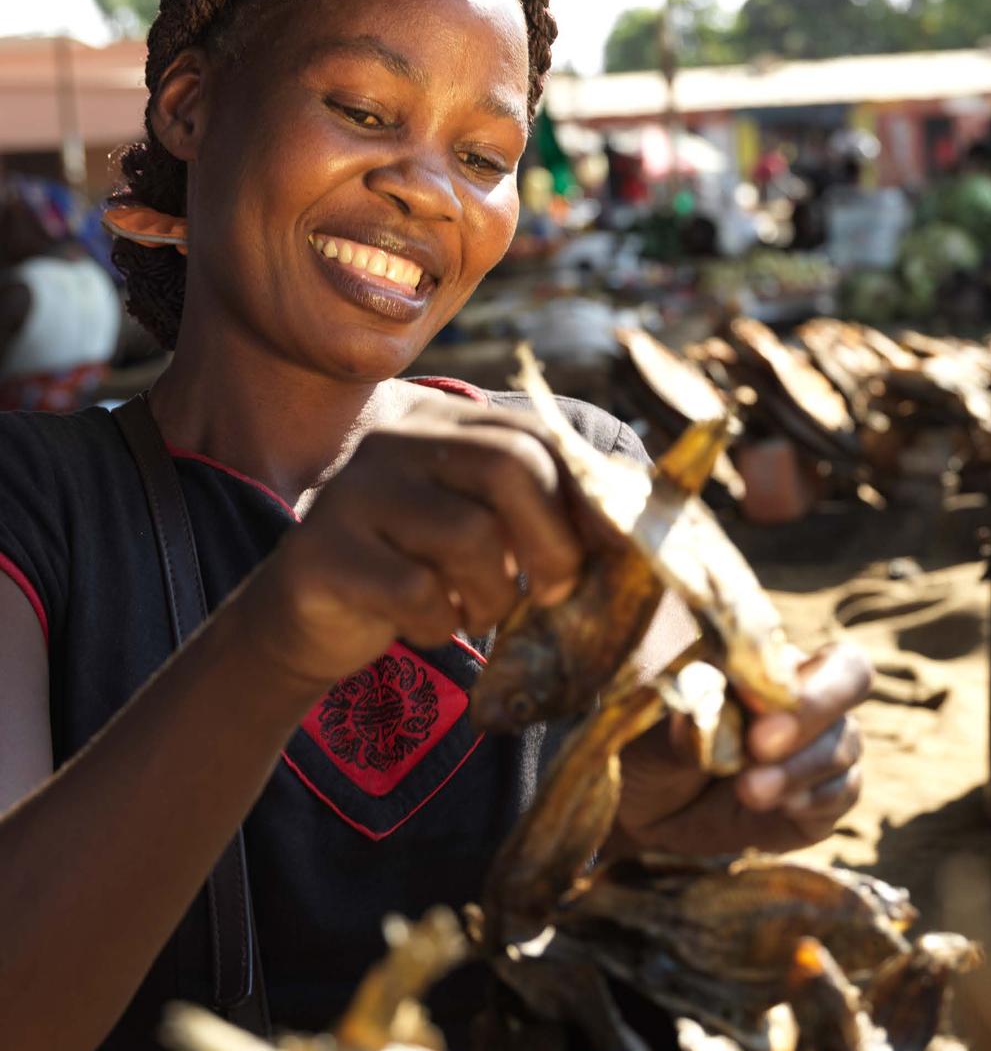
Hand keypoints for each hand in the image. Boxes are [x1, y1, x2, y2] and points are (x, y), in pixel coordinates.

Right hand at [249, 403, 582, 691]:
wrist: (301, 623)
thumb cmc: (408, 577)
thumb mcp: (474, 532)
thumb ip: (532, 514)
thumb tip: (628, 535)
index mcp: (438, 425)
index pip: (533, 436)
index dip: (584, 496)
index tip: (612, 551)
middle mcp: (394, 441)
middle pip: (508, 464)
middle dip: (552, 541)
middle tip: (554, 593)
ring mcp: (353, 492)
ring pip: (469, 535)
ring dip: (493, 596)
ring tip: (474, 612)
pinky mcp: (322, 553)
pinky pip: (416, 591)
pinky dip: (438, 624)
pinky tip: (423, 625)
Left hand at [617, 642, 871, 854]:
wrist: (638, 807)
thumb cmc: (644, 741)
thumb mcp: (651, 724)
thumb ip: (683, 714)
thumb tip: (701, 713)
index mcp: (770, 659)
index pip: (822, 648)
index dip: (805, 678)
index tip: (754, 707)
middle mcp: (805, 696)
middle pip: (852, 682)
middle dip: (813, 711)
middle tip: (760, 745)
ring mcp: (817, 748)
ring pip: (844, 745)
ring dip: (799, 769)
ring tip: (748, 791)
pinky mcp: (817, 802)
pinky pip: (839, 794)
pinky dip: (813, 800)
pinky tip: (779, 807)